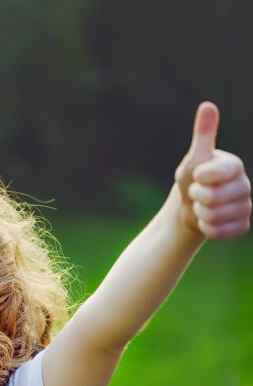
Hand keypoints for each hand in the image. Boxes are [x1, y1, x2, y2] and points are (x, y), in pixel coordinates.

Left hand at [174, 102, 250, 238]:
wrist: (190, 206)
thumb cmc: (191, 179)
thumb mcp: (194, 158)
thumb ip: (203, 134)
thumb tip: (208, 105)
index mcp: (234, 166)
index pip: (214, 174)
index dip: (198, 178)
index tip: (197, 175)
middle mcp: (245, 185)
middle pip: (212, 198)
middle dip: (196, 197)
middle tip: (197, 193)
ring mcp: (245, 206)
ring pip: (214, 215)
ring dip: (200, 213)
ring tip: (202, 205)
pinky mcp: (242, 225)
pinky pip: (219, 231)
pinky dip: (206, 228)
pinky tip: (207, 220)